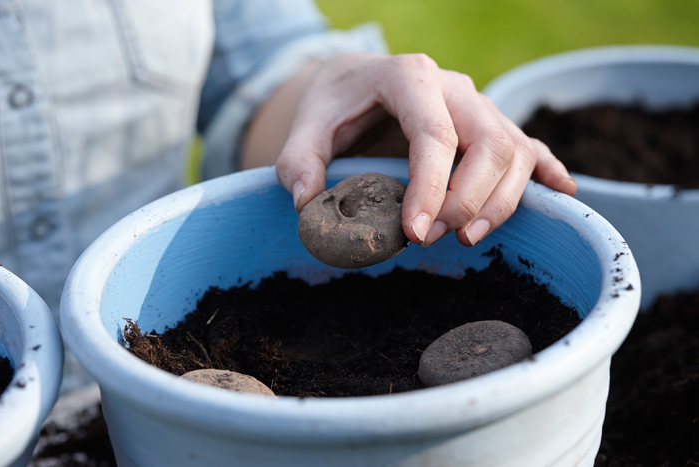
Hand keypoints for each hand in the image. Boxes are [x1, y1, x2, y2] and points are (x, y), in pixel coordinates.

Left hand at [274, 53, 575, 246]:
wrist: (359, 80)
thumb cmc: (336, 105)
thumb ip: (299, 158)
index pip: (434, 135)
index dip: (430, 188)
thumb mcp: (307, 124)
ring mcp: (479, 106)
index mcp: (411, 76)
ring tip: (468, 238)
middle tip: (435, 239)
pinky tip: (561, 194)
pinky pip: (531, 146)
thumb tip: (306, 201)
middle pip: (488, 143)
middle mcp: (455, 87)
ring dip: (502, 200)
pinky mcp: (491, 125)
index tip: (414, 234)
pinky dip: (547, 171)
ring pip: (515, 150)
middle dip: (468, 199)